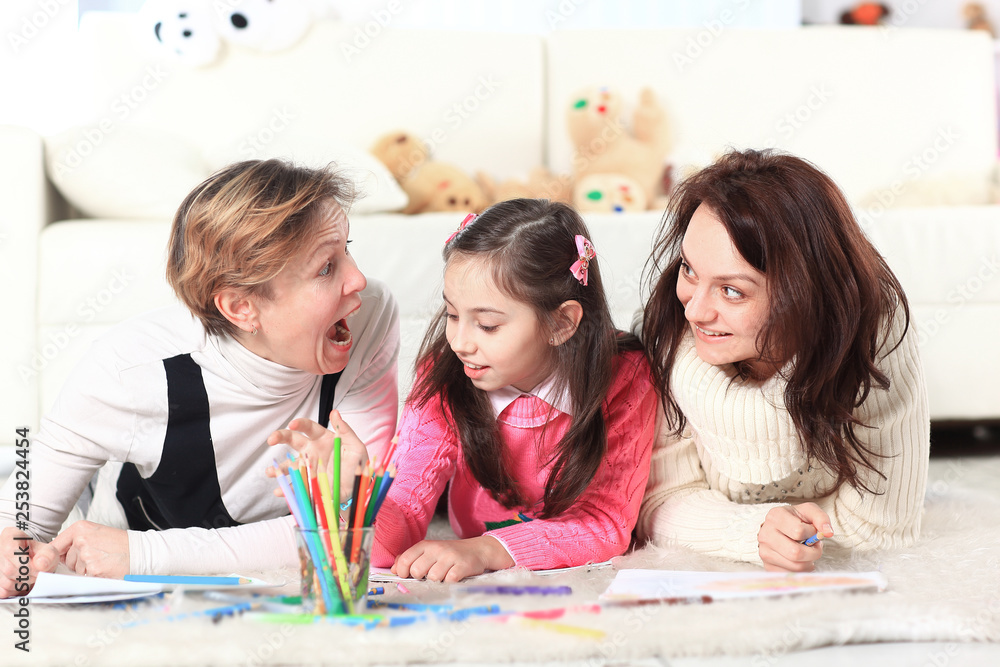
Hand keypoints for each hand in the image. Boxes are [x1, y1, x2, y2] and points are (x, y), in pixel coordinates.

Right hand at [0, 528, 57, 597]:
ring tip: (30, 577)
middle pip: (9, 569)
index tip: (38, 566)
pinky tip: (21, 583)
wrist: (34, 561)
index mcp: (9, 536)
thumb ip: (49, 555)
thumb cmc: (39, 554)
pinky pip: (3, 591)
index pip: (10, 551)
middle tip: (37, 574)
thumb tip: (41, 564)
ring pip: (5, 581)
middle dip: (27, 575)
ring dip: (21, 584)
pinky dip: (14, 590)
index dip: (26, 563)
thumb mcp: (49, 550)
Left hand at [50, 521, 128, 578]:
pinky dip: (94, 576)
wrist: (140, 551)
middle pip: (67, 560)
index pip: (55, 545)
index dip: (56, 556)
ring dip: (86, 570)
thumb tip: (57, 557)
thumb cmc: (121, 544)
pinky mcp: (93, 569)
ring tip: (103, 562)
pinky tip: (106, 568)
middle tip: (97, 557)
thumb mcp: (96, 534)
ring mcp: (86, 555)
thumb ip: (76, 541)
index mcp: (80, 528)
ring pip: (75, 570)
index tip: (59, 561)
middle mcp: (81, 540)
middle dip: (78, 563)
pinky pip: (85, 577)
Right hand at [266, 410, 368, 502]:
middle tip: (271, 440)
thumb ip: (345, 431)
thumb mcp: (356, 447)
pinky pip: (295, 485)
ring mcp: (308, 468)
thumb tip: (335, 413)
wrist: (359, 487)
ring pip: (289, 465)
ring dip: (278, 469)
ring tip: (271, 472)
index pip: (308, 427)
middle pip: (293, 441)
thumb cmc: (358, 464)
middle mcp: (312, 451)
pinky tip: (280, 491)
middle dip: (280, 437)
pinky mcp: (308, 484)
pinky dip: (286, 489)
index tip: (292, 424)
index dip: (300, 424)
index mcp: (323, 439)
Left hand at [391, 536, 514, 582]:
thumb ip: (409, 558)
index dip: (403, 572)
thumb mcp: (428, 552)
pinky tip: (453, 577)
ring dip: (438, 581)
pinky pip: (449, 581)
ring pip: (433, 578)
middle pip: (417, 571)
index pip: (405, 560)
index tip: (409, 576)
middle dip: (422, 578)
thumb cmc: (449, 554)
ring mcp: (450, 556)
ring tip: (444, 575)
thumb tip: (394, 569)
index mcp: (425, 545)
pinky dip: (450, 583)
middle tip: (431, 574)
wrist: (477, 550)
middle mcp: (436, 549)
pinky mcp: (463, 565)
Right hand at [757, 503, 833, 571]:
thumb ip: (821, 518)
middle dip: (813, 552)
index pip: (798, 531)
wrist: (780, 528)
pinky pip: (792, 574)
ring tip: (807, 552)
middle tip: (815, 547)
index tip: (812, 531)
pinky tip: (800, 560)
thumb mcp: (809, 512)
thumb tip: (828, 532)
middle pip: (795, 552)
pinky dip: (802, 569)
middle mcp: (765, 534)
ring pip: (796, 566)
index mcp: (775, 516)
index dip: (811, 533)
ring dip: (809, 561)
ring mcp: (764, 552)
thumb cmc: (796, 519)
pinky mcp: (768, 566)